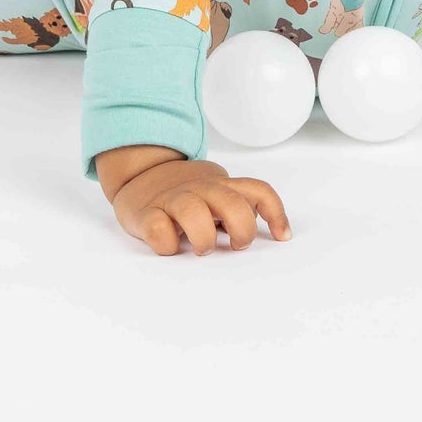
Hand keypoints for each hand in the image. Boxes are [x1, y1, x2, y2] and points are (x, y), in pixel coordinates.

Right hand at [112, 157, 292, 255]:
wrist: (139, 173)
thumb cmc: (185, 192)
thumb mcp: (215, 192)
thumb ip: (236, 205)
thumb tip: (265, 231)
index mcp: (220, 185)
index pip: (257, 191)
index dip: (275, 213)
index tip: (282, 237)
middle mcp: (200, 188)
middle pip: (231, 203)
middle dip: (241, 230)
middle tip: (236, 246)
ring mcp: (172, 199)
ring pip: (193, 212)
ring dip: (203, 238)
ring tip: (202, 249)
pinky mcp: (145, 214)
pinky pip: (158, 229)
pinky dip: (166, 244)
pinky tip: (170, 246)